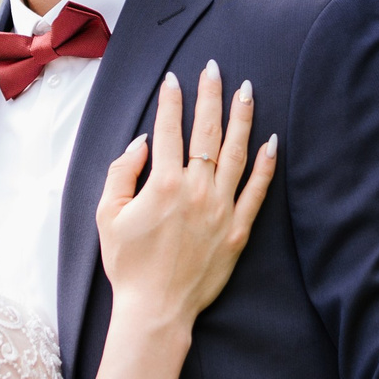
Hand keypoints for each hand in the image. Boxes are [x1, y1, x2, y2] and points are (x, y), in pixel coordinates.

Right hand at [96, 62, 276, 335]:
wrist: (155, 309)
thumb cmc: (127, 264)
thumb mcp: (106, 215)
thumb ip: (121, 172)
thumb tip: (142, 143)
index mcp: (162, 183)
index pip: (168, 129)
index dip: (170, 100)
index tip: (173, 78)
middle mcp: (196, 190)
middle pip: (206, 131)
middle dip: (210, 95)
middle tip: (214, 68)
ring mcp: (221, 209)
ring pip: (236, 153)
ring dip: (242, 118)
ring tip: (247, 90)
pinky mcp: (238, 230)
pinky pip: (257, 191)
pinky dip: (266, 165)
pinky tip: (272, 141)